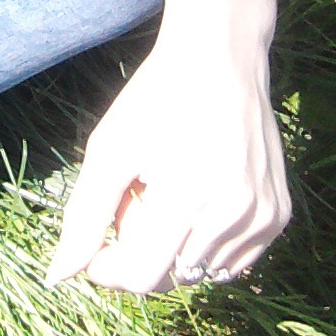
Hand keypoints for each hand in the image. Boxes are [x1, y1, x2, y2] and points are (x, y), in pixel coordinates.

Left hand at [44, 35, 290, 293]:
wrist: (220, 58)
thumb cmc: (155, 100)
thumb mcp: (110, 149)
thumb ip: (83, 217)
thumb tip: (57, 277)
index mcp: (189, 196)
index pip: (142, 275)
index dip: (108, 268)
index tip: (95, 245)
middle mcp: (234, 214)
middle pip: (170, 276)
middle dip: (140, 249)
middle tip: (136, 196)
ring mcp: (262, 217)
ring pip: (200, 271)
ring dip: (174, 247)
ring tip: (169, 192)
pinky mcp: (278, 215)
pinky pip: (232, 260)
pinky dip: (206, 244)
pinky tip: (199, 199)